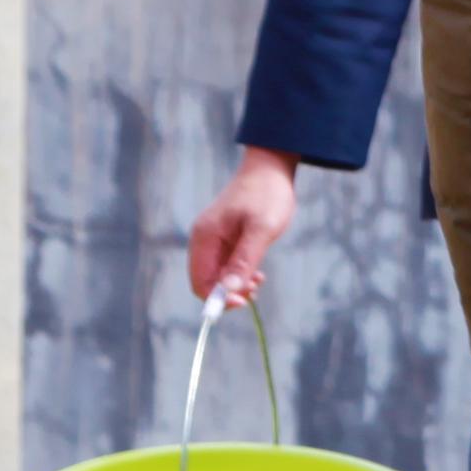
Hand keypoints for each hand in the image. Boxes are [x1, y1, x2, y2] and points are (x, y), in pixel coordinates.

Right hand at [188, 147, 301, 306]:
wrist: (271, 168)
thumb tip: (229, 289)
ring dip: (235, 284)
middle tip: (254, 290)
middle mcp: (204, 240)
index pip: (200, 281)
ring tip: (259, 280)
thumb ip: (244, 259)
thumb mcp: (261, 229)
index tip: (243, 301)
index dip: (217, 298)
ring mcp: (214, 239)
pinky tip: (256, 273)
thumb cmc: (266, 195)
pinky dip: (239, 274)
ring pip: (217, 275)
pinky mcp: (225, 238)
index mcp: (205, 237)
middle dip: (227, 292)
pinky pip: (225, 265)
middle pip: (206, 281)